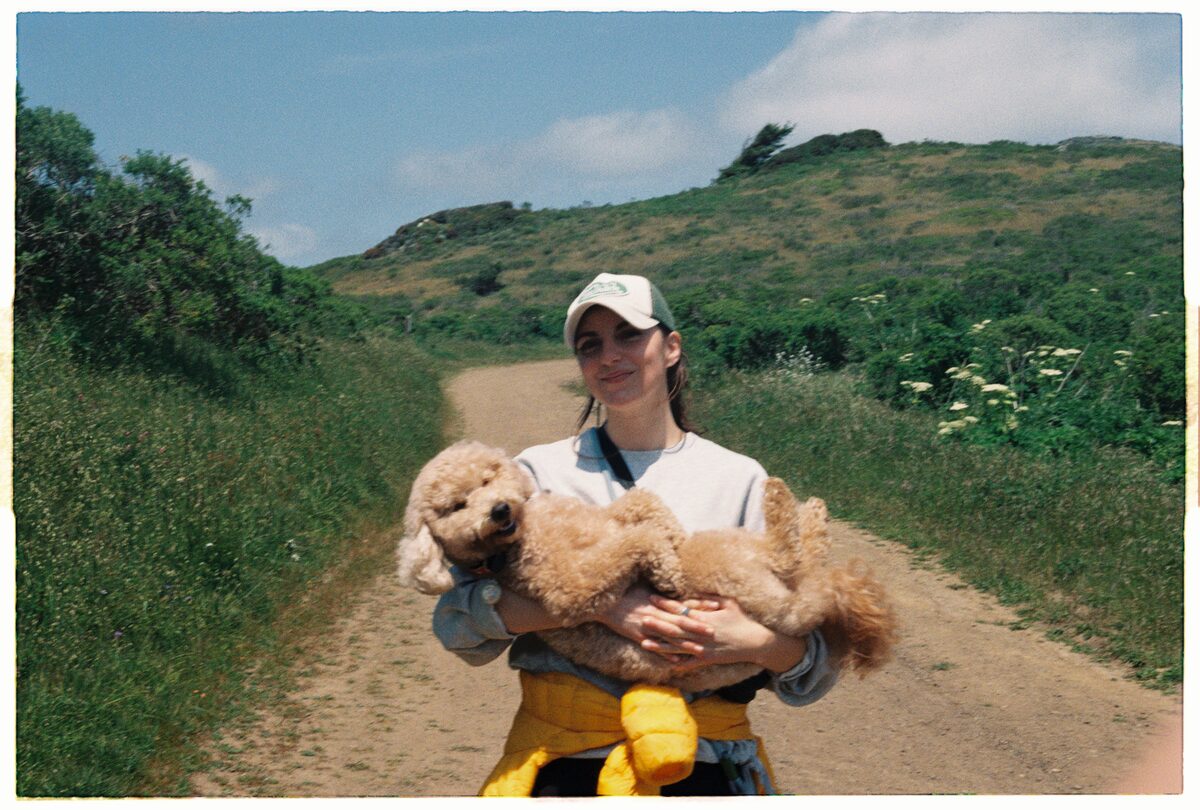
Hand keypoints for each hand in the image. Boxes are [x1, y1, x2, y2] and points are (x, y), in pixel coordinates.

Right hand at [592, 583, 719, 663]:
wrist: (604, 600)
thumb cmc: (624, 589)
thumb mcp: (644, 585)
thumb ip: (661, 589)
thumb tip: (676, 584)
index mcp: (659, 600)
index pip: (684, 603)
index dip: (700, 605)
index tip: (716, 606)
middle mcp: (656, 613)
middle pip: (681, 621)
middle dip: (698, 627)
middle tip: (715, 632)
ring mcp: (647, 626)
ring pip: (670, 637)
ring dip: (685, 644)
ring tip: (700, 650)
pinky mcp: (637, 636)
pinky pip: (654, 647)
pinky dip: (665, 654)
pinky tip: (677, 662)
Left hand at [641, 593, 807, 674]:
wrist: (756, 642)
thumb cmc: (743, 619)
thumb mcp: (728, 602)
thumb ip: (709, 597)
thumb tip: (693, 591)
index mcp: (705, 618)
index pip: (681, 610)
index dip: (666, 604)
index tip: (652, 598)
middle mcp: (701, 634)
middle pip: (675, 628)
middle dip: (657, 623)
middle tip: (641, 618)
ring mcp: (703, 648)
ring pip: (677, 647)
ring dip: (659, 645)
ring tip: (643, 642)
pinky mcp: (707, 659)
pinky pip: (689, 663)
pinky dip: (677, 663)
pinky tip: (664, 663)